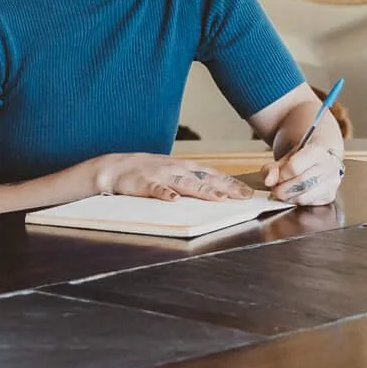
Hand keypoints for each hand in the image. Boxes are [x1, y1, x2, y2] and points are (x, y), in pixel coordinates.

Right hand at [97, 154, 254, 201]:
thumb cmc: (149, 172)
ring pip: (185, 184)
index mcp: (186, 168)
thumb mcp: (175, 172)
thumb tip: (220, 191)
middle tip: (244, 197)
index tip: (250, 193)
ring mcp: (161, 175)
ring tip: (218, 198)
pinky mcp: (144, 183)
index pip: (215, 175)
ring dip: (202, 190)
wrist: (116, 167)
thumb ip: (194, 180)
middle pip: (206, 179)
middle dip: (227, 187)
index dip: (233, 183)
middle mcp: (178, 169)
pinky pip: (156, 189)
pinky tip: (173, 200)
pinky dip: (165, 194)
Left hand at [262, 123, 343, 206]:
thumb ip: (272, 168)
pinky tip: (296, 194)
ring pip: (304, 198)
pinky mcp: (330, 196)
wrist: (320, 157)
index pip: (294, 167)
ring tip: (285, 192)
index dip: (280, 175)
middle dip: (283, 190)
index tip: (275, 177)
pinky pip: (308, 204)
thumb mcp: (284, 158)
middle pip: (300, 184)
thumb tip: (268, 182)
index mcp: (318, 150)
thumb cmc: (302, 157)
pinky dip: (298, 201)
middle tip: (276, 189)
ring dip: (289, 198)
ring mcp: (332, 182)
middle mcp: (329, 166)